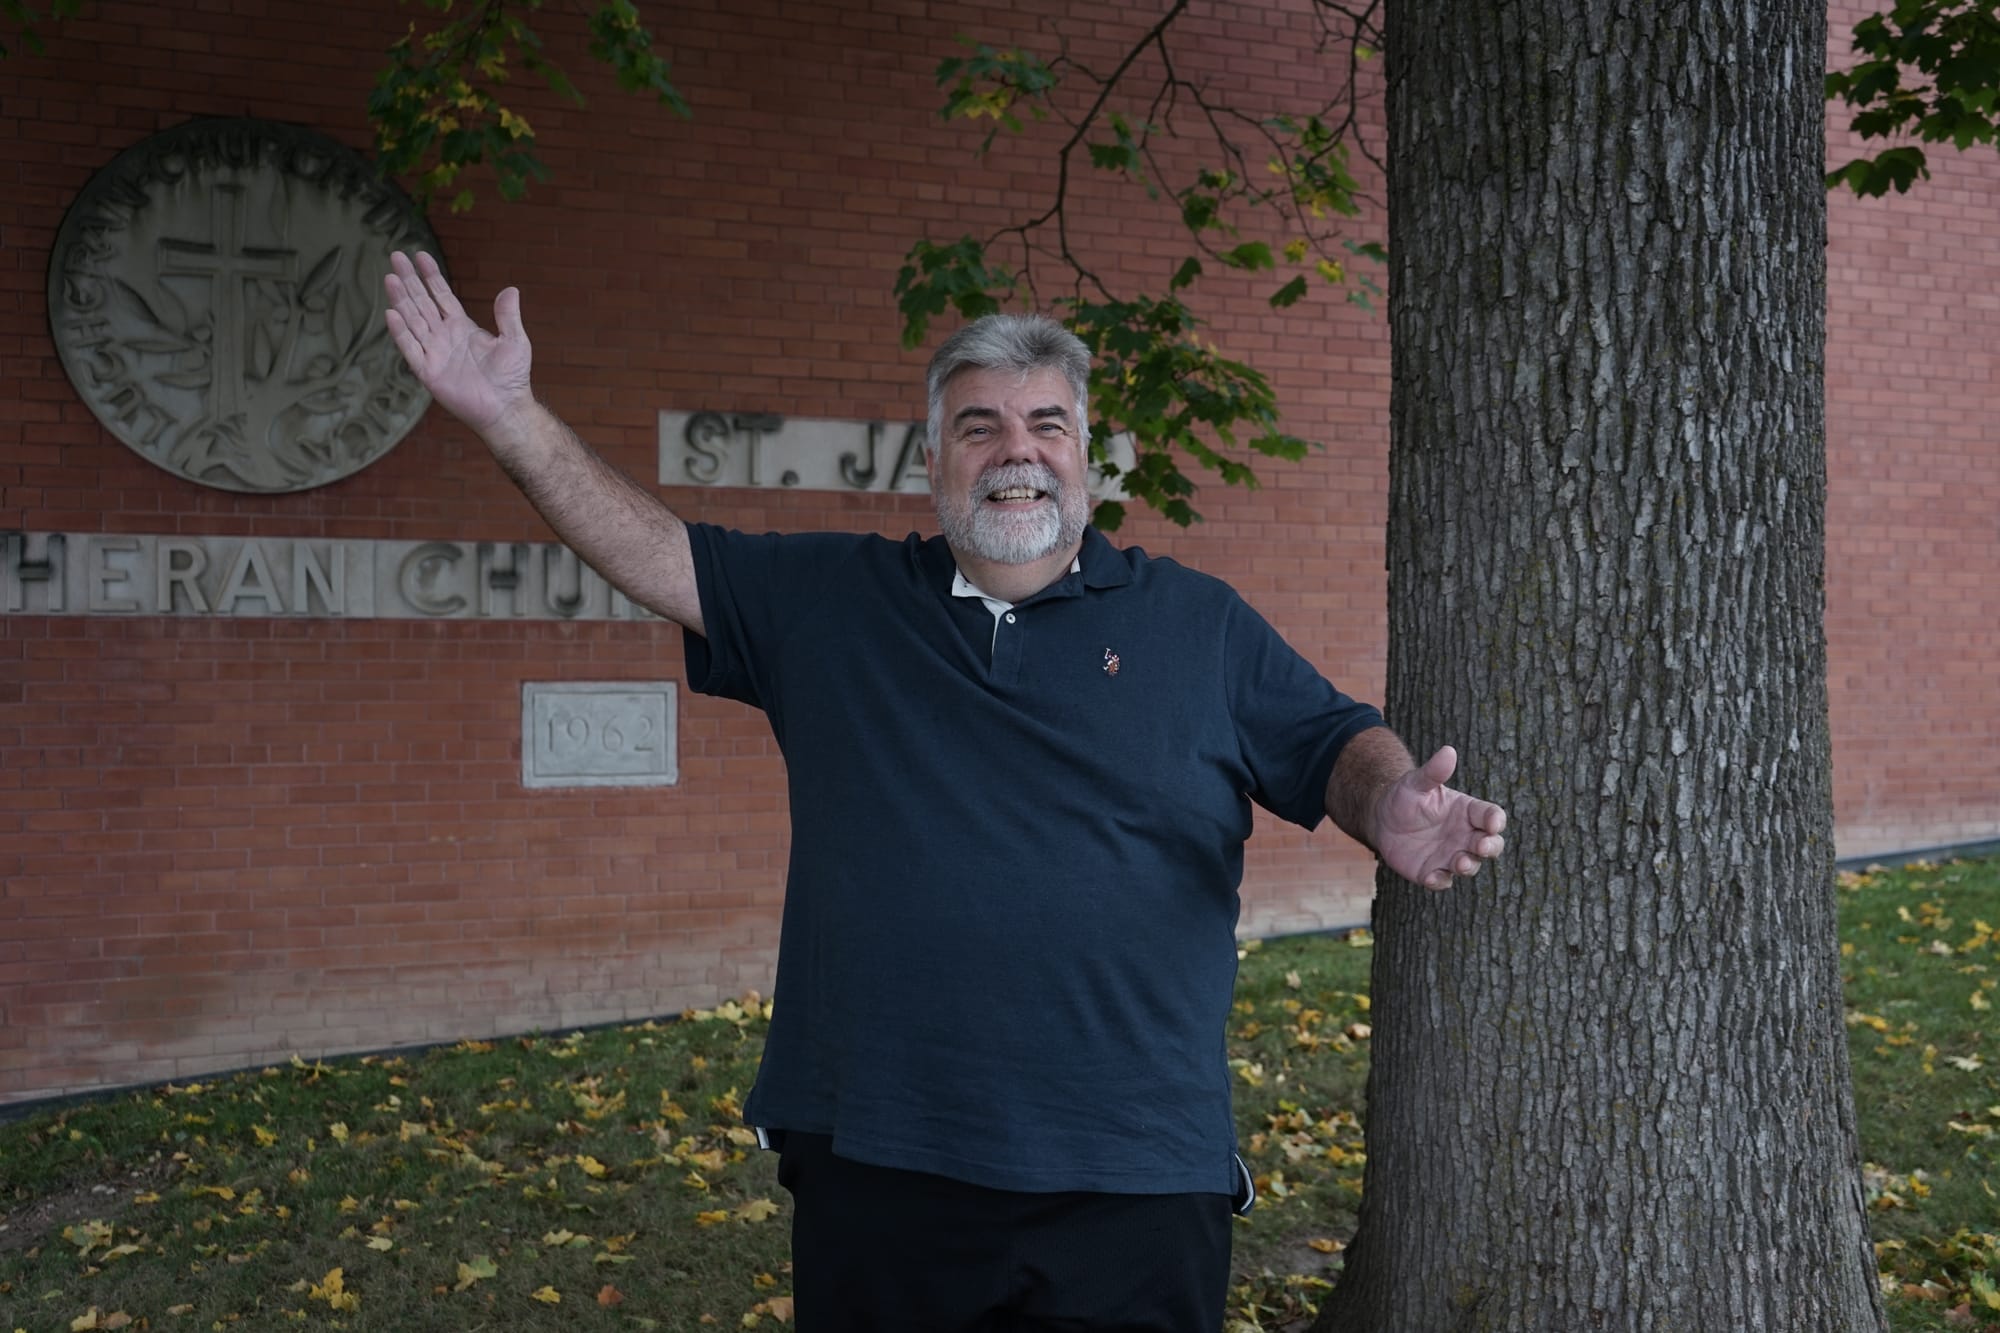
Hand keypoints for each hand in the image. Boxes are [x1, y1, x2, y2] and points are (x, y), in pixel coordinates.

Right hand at [383, 251, 531, 437]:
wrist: (506, 408)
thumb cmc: (512, 377)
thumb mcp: (515, 341)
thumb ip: (508, 316)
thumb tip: (511, 289)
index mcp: (462, 327)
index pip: (441, 296)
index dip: (431, 276)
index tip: (419, 255)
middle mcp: (444, 336)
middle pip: (421, 303)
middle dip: (409, 280)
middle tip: (396, 256)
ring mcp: (434, 353)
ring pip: (412, 321)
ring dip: (401, 300)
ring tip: (390, 278)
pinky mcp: (428, 372)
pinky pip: (411, 350)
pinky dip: (401, 333)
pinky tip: (392, 314)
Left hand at [1373, 745, 1506, 890]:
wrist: (1382, 819)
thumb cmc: (1405, 796)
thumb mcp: (1416, 782)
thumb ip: (1433, 771)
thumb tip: (1448, 751)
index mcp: (1467, 811)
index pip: (1490, 815)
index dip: (1495, 820)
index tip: (1493, 823)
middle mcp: (1465, 835)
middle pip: (1490, 844)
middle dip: (1490, 847)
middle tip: (1481, 846)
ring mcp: (1451, 855)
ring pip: (1470, 865)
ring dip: (1468, 865)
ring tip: (1460, 862)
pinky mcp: (1433, 871)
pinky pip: (1442, 881)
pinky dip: (1439, 881)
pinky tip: (1432, 877)